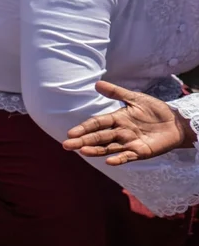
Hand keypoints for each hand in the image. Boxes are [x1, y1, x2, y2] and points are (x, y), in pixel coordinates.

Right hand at [63, 80, 193, 164]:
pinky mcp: (140, 152)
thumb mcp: (136, 98)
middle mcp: (120, 132)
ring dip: (95, 151)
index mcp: (117, 119)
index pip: (97, 124)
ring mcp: (129, 143)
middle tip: (67, 146)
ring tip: (83, 151)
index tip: (71, 133)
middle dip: (82, 141)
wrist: (177, 122)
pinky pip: (127, 156)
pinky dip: (118, 159)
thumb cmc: (156, 110)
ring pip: (108, 148)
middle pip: (98, 137)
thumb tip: (97, 84)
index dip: (84, 128)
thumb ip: (116, 93)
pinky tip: (109, 161)